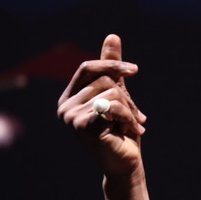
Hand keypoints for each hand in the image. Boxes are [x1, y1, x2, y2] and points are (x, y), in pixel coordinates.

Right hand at [57, 34, 146, 177]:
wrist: (125, 163)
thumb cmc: (121, 131)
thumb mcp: (118, 95)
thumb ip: (112, 68)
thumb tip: (112, 35)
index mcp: (70, 97)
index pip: (87, 67)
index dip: (111, 64)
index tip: (135, 70)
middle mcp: (64, 106)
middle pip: (104, 80)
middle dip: (127, 97)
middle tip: (136, 117)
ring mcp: (71, 116)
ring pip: (112, 92)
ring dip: (130, 110)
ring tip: (132, 126)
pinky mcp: (82, 126)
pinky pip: (112, 106)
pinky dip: (128, 116)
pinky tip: (130, 131)